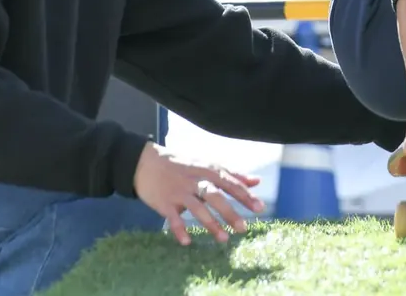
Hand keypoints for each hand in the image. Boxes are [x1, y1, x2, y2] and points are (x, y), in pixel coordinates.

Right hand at [133, 143, 264, 245]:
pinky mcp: (164, 202)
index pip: (230, 183)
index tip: (259, 207)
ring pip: (197, 208)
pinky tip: (187, 242)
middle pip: (215, 196)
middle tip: (243, 228)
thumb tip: (256, 181)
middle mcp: (195, 180)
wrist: (145, 163)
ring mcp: (179, 192)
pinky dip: (179, 229)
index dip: (245, 195)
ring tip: (224, 239)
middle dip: (230, 212)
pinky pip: (173, 218)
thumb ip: (232, 175)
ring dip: (211, 224)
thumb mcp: (207, 165)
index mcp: (208, 170)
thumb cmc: (182, 165)